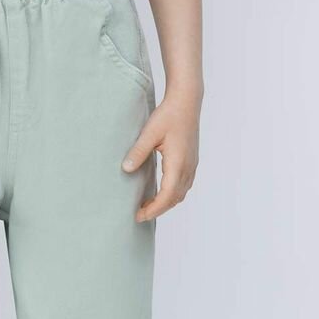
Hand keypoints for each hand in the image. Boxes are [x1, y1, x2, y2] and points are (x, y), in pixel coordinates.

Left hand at [122, 89, 198, 222]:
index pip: (167, 196)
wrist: (187, 102)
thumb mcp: (149, 133)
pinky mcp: (192, 161)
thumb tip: (126, 169)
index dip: (153, 209)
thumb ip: (138, 152)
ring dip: (166, 203)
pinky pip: (184, 185)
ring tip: (147, 206)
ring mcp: (192, 165)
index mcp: (178, 163)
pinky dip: (172, 194)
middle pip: (174, 199)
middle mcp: (188, 167)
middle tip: (139, 215)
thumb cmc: (169, 115)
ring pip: (181, 193)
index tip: (139, 216)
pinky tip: (160, 192)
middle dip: (158, 209)